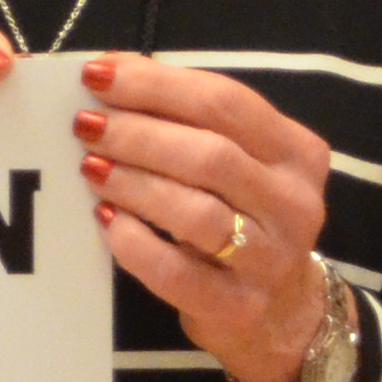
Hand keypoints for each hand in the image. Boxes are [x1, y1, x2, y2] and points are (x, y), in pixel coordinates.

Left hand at [73, 52, 337, 381]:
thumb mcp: (236, 160)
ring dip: (133, 184)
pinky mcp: (237, 305)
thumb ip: (187, 117)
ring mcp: (270, 259)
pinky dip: (134, 242)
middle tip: (84, 125)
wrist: (280, 312)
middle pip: (211, 155)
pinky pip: (175, 271)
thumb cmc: (242, 216)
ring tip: (89, 168)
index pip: (226, 103)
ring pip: (196, 213)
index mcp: (297, 151)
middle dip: (138, 134)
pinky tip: (104, 221)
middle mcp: (294, 202)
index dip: (157, 84)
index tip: (96, 74)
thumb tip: (112, 69)